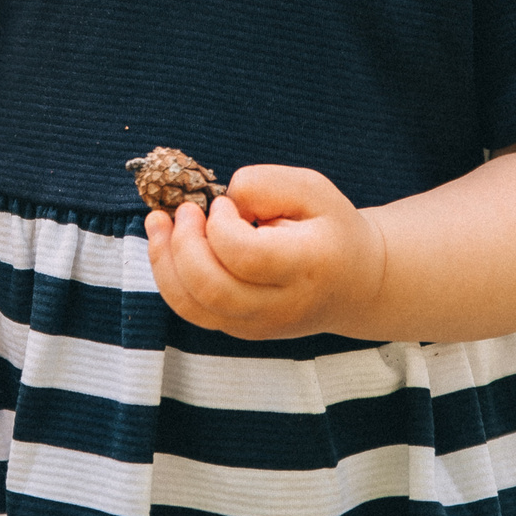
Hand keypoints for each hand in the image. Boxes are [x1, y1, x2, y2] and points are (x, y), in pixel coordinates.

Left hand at [143, 165, 385, 340]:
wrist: (355, 283)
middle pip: (212, 288)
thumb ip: (266, 185)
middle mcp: (282, 305)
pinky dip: (169, 276)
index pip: (246, 256)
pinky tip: (168, 244)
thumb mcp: (313, 189)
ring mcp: (259, 325)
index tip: (223, 204)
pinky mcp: (240, 330)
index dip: (221, 225)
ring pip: (193, 306)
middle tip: (185, 211)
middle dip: (183, 243)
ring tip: (159, 222)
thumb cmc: (330, 228)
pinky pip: (192, 311)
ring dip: (164, 261)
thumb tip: (220, 204)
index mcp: (308, 266)